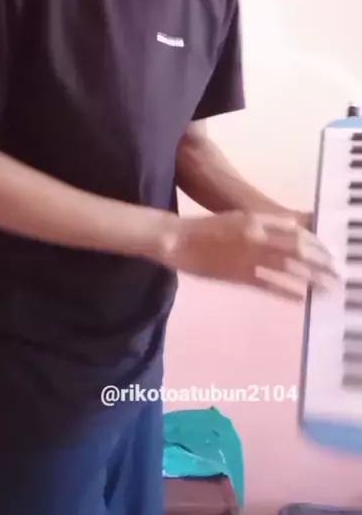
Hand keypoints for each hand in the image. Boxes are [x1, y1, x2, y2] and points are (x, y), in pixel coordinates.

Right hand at [161, 211, 337, 301]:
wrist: (177, 239)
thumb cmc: (208, 227)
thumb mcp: (239, 216)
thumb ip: (267, 221)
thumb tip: (295, 226)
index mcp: (256, 220)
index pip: (296, 233)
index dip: (316, 245)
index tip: (330, 255)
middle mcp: (256, 238)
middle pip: (297, 251)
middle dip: (321, 263)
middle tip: (337, 274)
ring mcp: (247, 258)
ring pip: (288, 269)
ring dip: (311, 279)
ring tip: (328, 288)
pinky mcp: (238, 276)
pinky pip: (269, 286)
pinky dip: (288, 291)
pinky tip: (302, 298)